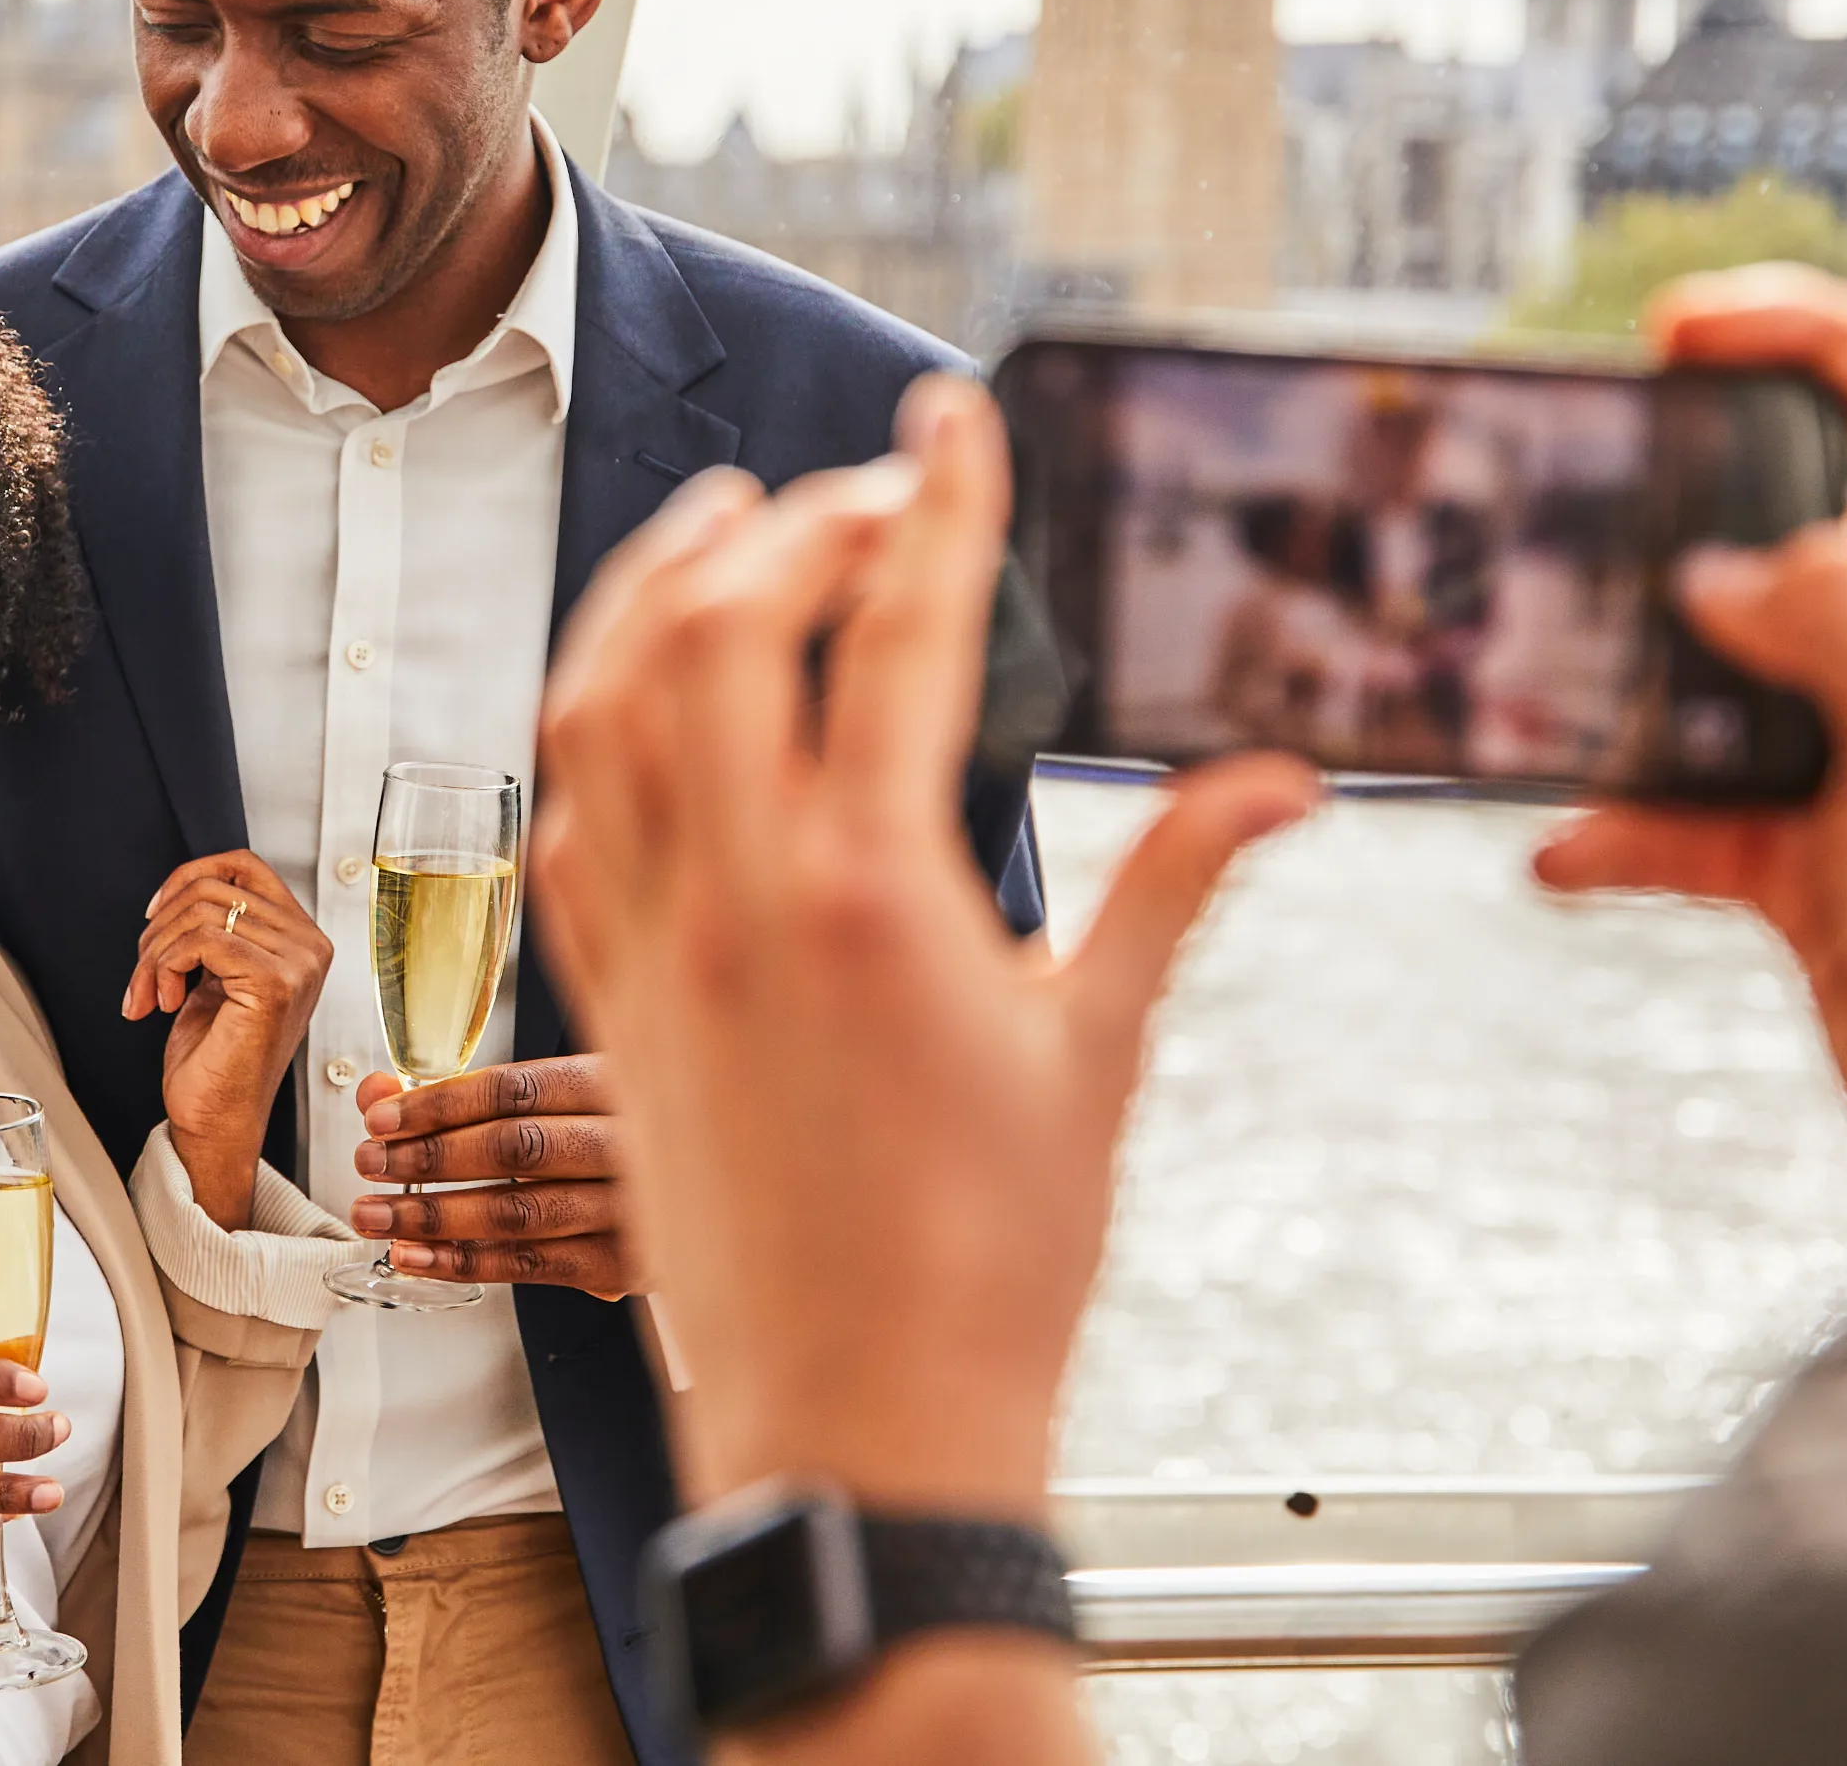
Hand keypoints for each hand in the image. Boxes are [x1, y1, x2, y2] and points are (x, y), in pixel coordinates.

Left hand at [130, 851, 333, 1226]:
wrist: (214, 1122)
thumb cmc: (214, 1058)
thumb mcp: (217, 975)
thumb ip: (219, 928)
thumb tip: (183, 887)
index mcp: (301, 939)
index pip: (244, 864)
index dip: (188, 877)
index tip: (154, 915)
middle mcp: (309, 946)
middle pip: (215, 885)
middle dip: (160, 925)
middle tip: (144, 973)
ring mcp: (298, 964)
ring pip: (201, 911)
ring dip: (155, 953)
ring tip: (150, 993)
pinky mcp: (274, 983)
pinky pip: (201, 940)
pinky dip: (164, 967)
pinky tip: (164, 1003)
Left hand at [350, 1056, 638, 1292]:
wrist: (709, 1194)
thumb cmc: (614, 1135)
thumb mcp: (556, 1098)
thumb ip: (465, 1095)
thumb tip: (377, 1090)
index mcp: (610, 1083)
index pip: (516, 1089)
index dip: (441, 1104)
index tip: (381, 1118)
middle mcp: (627, 1142)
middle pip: (514, 1149)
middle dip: (428, 1158)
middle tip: (369, 1164)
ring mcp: (628, 1207)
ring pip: (517, 1212)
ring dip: (434, 1215)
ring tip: (375, 1214)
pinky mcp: (622, 1265)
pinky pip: (529, 1264)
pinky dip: (463, 1262)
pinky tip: (414, 1255)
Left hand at [530, 373, 1314, 1520]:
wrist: (861, 1427)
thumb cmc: (1000, 1262)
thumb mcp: (1103, 1053)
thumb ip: (1176, 887)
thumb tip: (1282, 779)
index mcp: (876, 892)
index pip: (892, 632)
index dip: (928, 503)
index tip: (950, 418)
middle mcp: (740, 897)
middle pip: (714, 629)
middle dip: (786, 526)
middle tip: (865, 497)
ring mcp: (653, 948)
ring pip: (601, 706)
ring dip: (653, 592)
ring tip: (724, 534)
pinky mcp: (609, 1006)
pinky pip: (565, 823)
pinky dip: (590, 724)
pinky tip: (639, 697)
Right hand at [1537, 267, 1846, 1268]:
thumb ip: (1836, 616)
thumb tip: (1724, 567)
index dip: (1805, 333)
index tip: (1676, 327)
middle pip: (1796, 520)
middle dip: (1683, 504)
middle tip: (1576, 497)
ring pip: (1720, 675)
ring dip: (1629, 688)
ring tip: (1541, 688)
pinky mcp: (1816, 869)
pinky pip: (1687, 819)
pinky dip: (1618, 831)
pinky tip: (1562, 852)